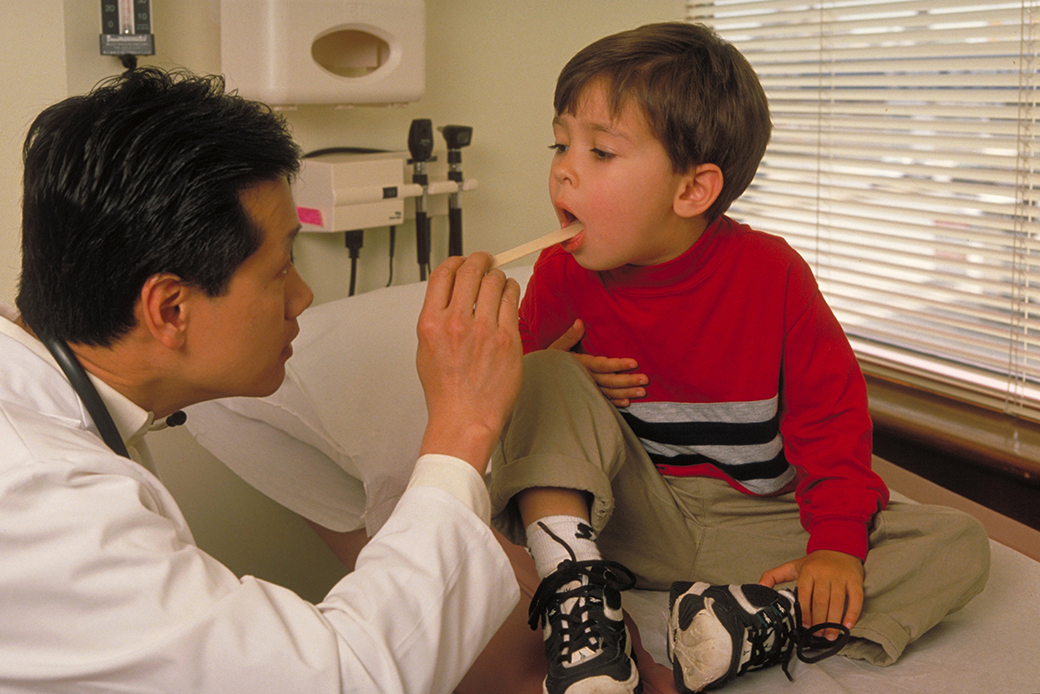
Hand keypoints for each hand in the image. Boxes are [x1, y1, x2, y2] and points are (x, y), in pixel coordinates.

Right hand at [416, 253, 522, 474]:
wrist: (465, 418)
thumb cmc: (446, 391)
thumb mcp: (426, 349)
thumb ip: (437, 318)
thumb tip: (451, 294)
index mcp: (431, 323)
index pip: (443, 274)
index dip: (456, 261)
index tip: (464, 262)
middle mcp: (456, 322)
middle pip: (471, 271)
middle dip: (481, 259)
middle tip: (486, 260)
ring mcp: (483, 330)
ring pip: (495, 281)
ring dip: (498, 276)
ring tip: (499, 282)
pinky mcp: (507, 338)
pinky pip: (512, 300)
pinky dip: (512, 291)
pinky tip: (510, 295)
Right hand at [548, 319, 647, 406]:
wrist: (540, 378)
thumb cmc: (550, 360)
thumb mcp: (557, 346)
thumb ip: (570, 336)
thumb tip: (580, 322)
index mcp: (580, 364)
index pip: (602, 365)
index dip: (618, 365)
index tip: (634, 363)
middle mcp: (585, 378)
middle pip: (609, 381)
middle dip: (627, 381)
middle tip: (645, 380)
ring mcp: (587, 389)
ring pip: (609, 393)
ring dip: (626, 393)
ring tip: (642, 392)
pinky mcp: (588, 396)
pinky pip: (603, 401)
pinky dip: (615, 403)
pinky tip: (627, 403)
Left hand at [758, 550, 863, 639]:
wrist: (839, 545)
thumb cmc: (815, 562)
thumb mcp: (792, 566)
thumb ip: (774, 576)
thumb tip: (758, 587)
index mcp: (807, 571)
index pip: (804, 595)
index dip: (805, 613)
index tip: (805, 627)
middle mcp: (824, 574)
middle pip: (821, 601)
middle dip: (819, 621)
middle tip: (818, 635)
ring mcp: (840, 577)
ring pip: (837, 602)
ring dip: (834, 622)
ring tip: (830, 636)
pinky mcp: (855, 580)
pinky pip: (855, 599)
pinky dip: (852, 614)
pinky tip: (847, 627)